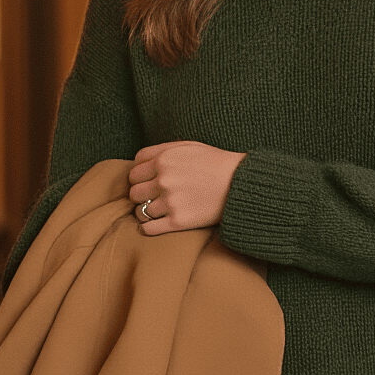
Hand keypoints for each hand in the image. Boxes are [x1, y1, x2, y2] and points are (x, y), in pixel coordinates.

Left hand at [128, 140, 246, 234]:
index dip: (139, 178)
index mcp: (164, 160)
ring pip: (139, 211)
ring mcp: (170, 202)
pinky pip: (148, 228)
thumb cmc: (214, 163)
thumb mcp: (188, 146)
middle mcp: (164, 180)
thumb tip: (136, 162)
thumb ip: (160, 151)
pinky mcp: (178, 221)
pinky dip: (148, 228)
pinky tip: (157, 224)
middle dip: (141, 195)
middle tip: (153, 197)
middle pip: (134, 193)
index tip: (148, 183)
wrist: (240, 184)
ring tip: (158, 210)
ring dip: (146, 212)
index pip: (133, 173)